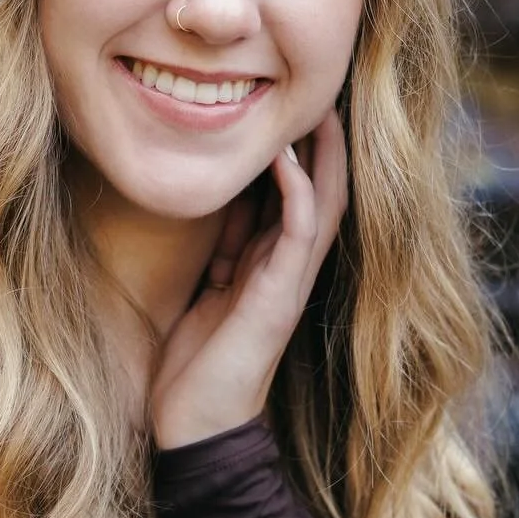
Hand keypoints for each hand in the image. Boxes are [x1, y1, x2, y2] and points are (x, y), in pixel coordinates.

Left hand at [149, 106, 348, 450]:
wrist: (194, 428)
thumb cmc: (194, 367)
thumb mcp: (207, 291)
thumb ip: (223, 250)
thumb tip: (225, 201)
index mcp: (271, 267)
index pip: (298, 196)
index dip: (301, 150)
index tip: (291, 103)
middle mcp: (289, 271)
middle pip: (324, 190)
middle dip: (323, 142)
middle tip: (320, 89)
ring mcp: (289, 284)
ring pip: (324, 204)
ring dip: (323, 156)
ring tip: (319, 107)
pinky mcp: (279, 298)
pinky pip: (300, 233)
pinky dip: (299, 191)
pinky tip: (287, 157)